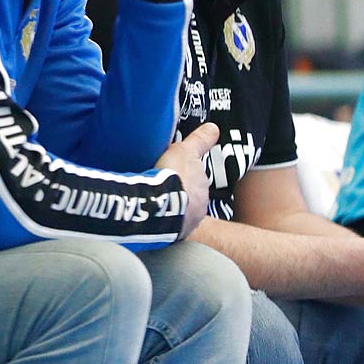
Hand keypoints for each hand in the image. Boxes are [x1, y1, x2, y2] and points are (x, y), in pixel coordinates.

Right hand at [155, 122, 218, 239]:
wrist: (160, 204)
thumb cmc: (175, 176)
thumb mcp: (185, 150)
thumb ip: (200, 140)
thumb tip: (214, 128)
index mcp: (203, 189)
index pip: (197, 181)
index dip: (186, 176)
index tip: (177, 174)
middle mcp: (199, 208)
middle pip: (189, 198)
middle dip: (180, 194)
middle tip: (163, 187)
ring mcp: (187, 223)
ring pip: (180, 213)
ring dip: (171, 208)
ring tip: (154, 201)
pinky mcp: (172, 234)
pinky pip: (167, 225)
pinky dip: (160, 219)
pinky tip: (149, 214)